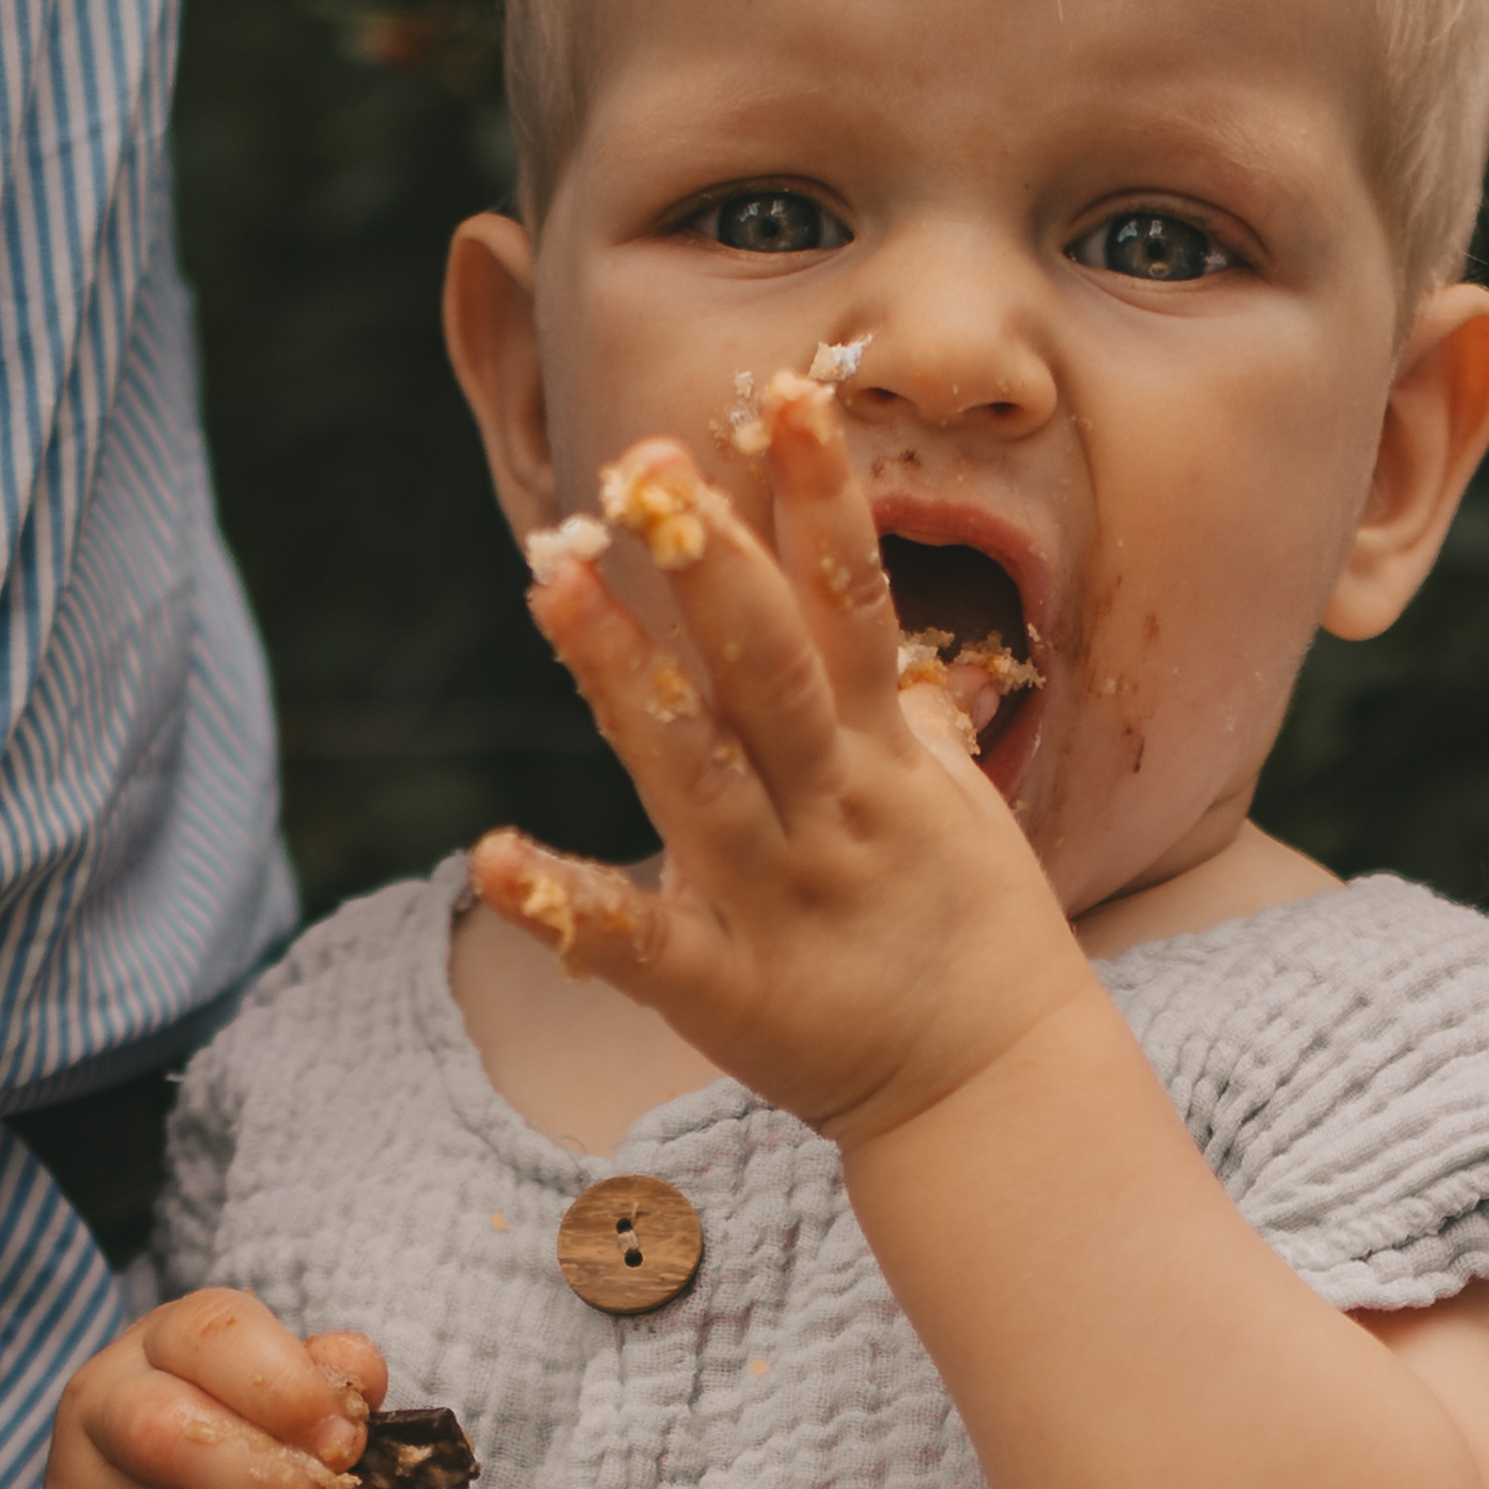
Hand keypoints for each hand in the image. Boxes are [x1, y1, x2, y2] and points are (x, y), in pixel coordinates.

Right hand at [45, 1291, 409, 1488]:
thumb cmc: (249, 1442)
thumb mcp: (291, 1397)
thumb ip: (331, 1380)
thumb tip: (361, 1383)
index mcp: (160, 1344)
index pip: (214, 1337)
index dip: (290, 1387)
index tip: (353, 1441)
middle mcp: (102, 1415)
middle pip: (173, 1440)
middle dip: (281, 1485)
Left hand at [472, 377, 1096, 1147]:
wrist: (996, 1093)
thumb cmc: (968, 936)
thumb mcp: (953, 803)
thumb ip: (905, 716)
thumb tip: (890, 638)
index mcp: (886, 758)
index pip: (855, 601)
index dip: (823, 499)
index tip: (787, 394)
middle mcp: (837, 810)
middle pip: (772, 666)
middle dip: (714, 559)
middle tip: (648, 459)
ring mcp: (783, 898)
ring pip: (696, 770)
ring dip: (623, 673)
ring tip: (552, 579)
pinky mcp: (732, 993)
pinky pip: (641, 945)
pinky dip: (570, 904)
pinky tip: (492, 854)